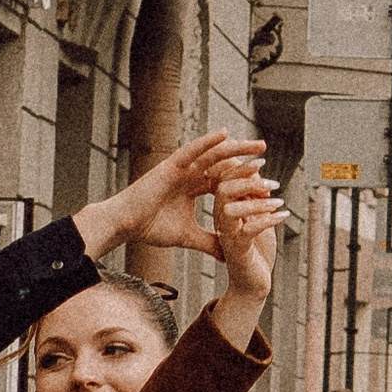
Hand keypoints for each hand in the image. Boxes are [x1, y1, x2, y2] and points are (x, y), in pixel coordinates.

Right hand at [77, 132, 264, 262]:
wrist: (126, 224)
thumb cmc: (151, 229)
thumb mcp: (188, 236)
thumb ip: (209, 242)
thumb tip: (228, 256)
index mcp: (192, 188)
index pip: (223, 180)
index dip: (242, 179)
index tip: (264, 179)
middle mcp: (189, 175)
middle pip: (222, 163)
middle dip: (244, 158)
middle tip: (266, 152)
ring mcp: (180, 168)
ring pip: (213, 154)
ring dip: (236, 148)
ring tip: (258, 144)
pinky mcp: (170, 165)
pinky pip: (193, 150)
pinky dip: (208, 142)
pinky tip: (226, 135)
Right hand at [210, 172, 285, 309]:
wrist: (253, 283)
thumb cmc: (256, 249)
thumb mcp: (257, 217)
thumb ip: (255, 196)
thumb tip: (258, 172)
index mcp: (223, 209)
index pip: (224, 179)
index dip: (241, 167)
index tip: (261, 162)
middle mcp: (220, 220)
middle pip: (223, 189)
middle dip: (248, 180)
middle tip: (273, 183)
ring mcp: (227, 236)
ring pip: (230, 209)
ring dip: (258, 202)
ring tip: (280, 202)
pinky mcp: (237, 250)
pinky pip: (248, 230)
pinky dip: (268, 220)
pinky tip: (284, 217)